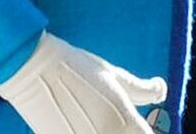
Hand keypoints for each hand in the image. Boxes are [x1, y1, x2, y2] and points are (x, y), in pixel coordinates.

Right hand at [0, 32, 165, 133]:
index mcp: (125, 124)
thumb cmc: (77, 68)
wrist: (33, 71)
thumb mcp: (115, 76)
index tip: (145, 126)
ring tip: (97, 121)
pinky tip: (82, 125)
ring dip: (105, 132)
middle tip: (121, 123)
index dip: (148, 132)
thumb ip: (143, 89)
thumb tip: (162, 90)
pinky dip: (85, 133)